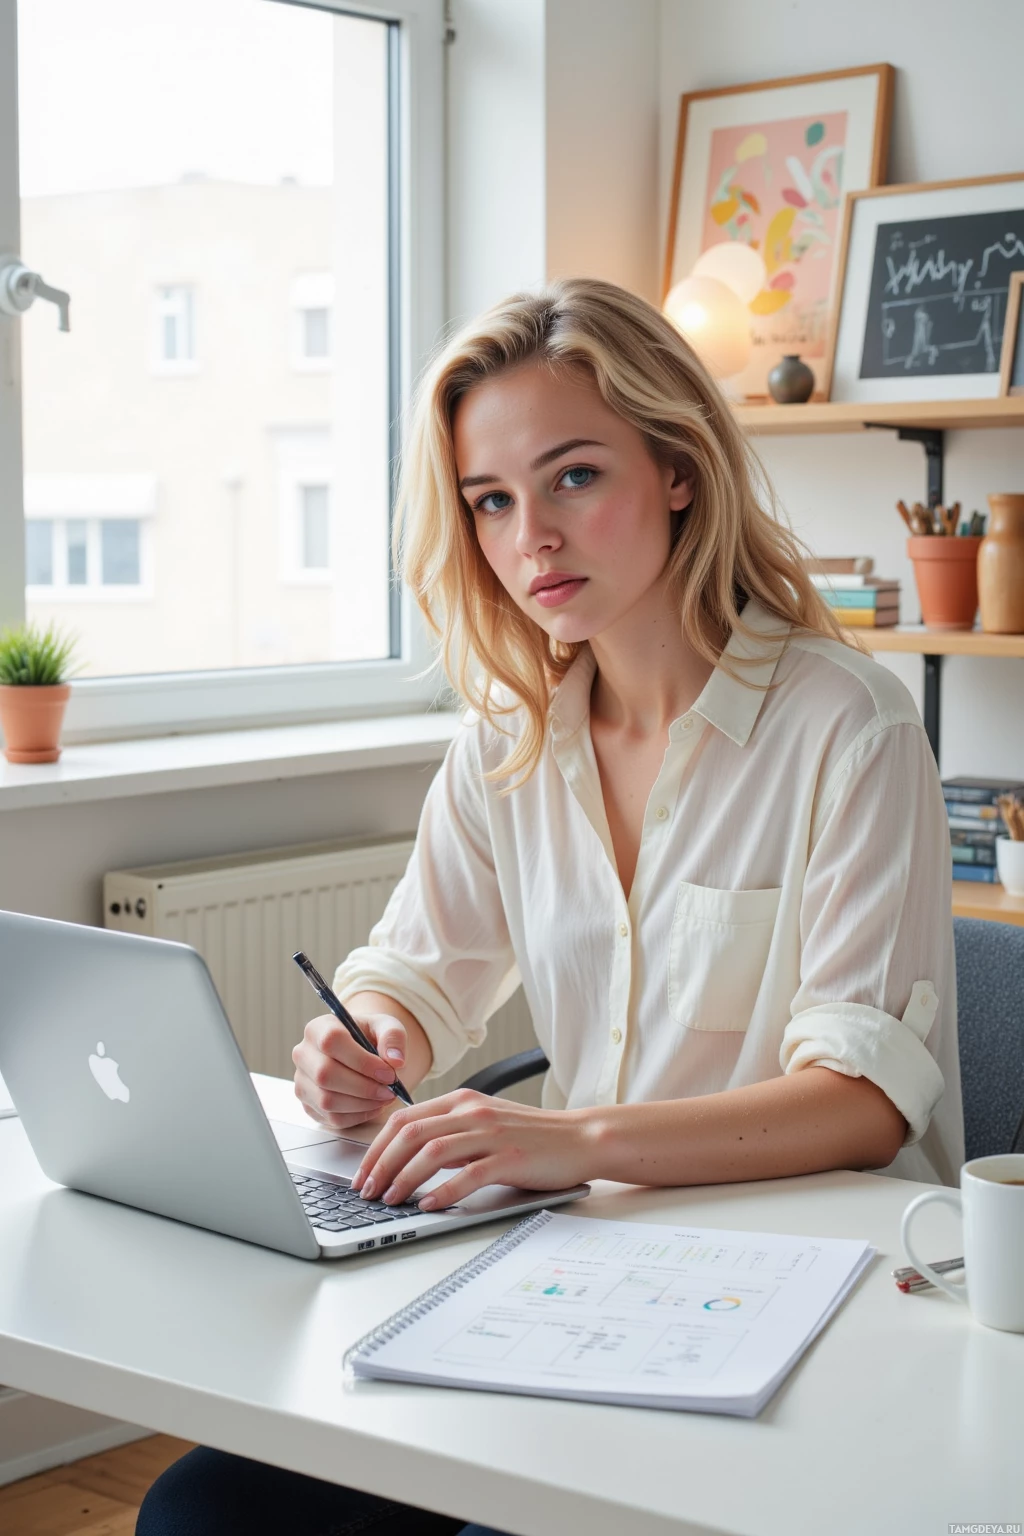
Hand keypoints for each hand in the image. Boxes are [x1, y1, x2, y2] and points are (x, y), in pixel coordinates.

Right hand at [292, 1012, 406, 1131]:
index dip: (362, 1061)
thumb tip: (395, 1060)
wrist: (360, 1054)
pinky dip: (358, 1116)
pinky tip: (374, 1106)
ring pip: (327, 1100)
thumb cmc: (370, 1038)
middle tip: (390, 1090)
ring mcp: (302, 1082)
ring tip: (385, 1097)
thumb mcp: (386, 1027)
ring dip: (362, 1104)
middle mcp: (303, 1054)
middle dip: (364, 1087)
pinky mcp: (308, 1106)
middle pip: (326, 1075)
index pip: (331, 1042)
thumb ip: (393, 1037)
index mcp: (318, 1028)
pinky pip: (332, 1118)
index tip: (389, 1073)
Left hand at [351, 1089, 592, 1208]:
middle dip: (381, 1164)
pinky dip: (443, 1191)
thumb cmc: (532, 1136)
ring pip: (432, 1151)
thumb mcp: (485, 1122)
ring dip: (404, 1178)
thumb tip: (407, 1154)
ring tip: (390, 1200)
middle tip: (367, 1191)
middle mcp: (472, 1111)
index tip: (362, 1173)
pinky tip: (429, 1205)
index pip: (404, 1118)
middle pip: (411, 1133)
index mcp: (462, 1100)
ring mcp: (491, 1133)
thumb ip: (451, 1130)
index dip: (376, 1147)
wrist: (580, 1138)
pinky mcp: (510, 1156)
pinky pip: (468, 1174)